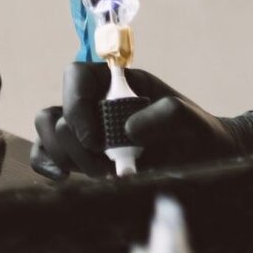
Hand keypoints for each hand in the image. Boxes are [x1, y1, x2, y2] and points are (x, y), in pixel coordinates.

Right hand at [32, 63, 252, 178]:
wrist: (204, 159)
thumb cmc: (197, 131)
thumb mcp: (190, 117)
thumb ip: (167, 114)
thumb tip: (129, 129)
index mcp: (119, 83)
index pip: (76, 75)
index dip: (76, 103)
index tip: (97, 137)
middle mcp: (97, 103)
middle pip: (54, 113)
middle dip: (75, 144)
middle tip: (107, 163)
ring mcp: (87, 130)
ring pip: (48, 136)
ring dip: (69, 159)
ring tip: (104, 173)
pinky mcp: (84, 155)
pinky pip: (47, 156)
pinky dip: (48, 165)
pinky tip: (64, 177)